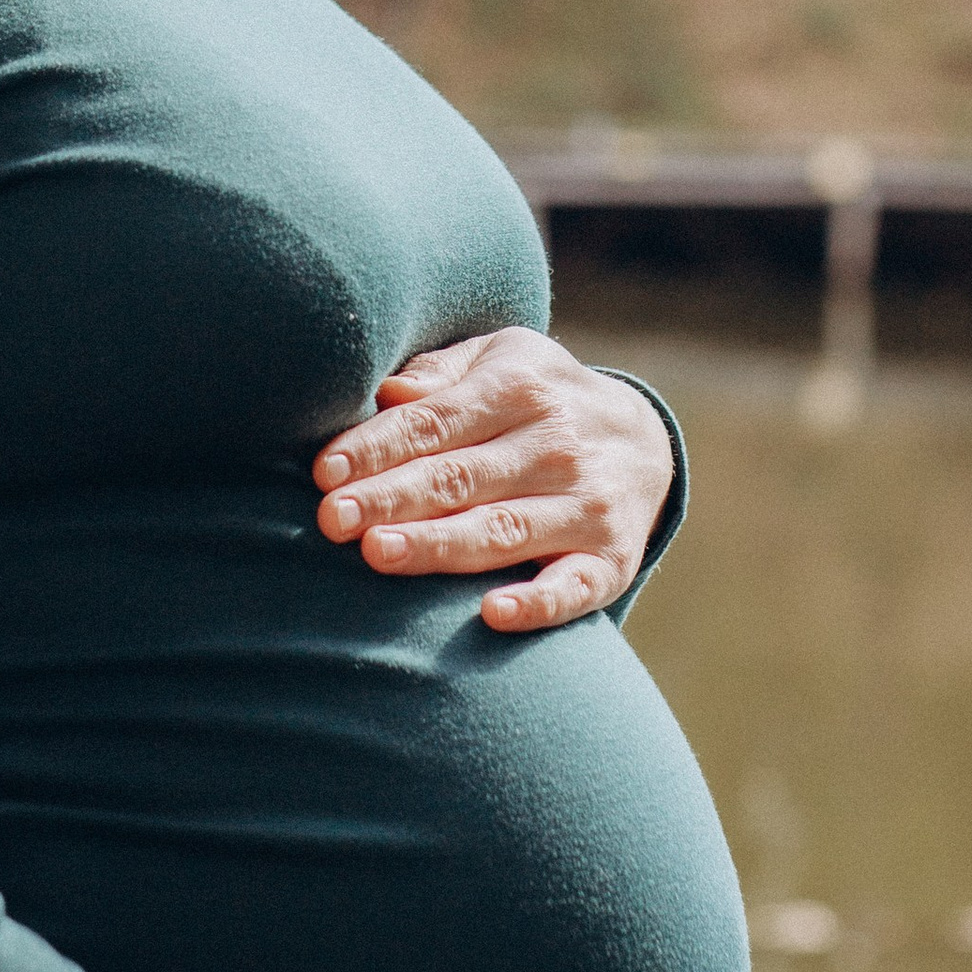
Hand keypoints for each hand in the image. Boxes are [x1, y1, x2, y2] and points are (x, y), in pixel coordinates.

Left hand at [312, 330, 674, 633]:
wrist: (645, 440)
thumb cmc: (537, 397)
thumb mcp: (500, 358)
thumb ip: (442, 373)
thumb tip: (389, 392)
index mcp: (520, 388)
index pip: (435, 421)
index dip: (378, 447)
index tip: (326, 473)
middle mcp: (556, 445)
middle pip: (459, 476)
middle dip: (391, 497)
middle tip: (332, 519)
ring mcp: (587, 506)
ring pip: (501, 530)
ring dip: (440, 543)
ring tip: (378, 552)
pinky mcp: (612, 561)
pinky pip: (574, 588)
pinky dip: (539, 602)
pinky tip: (492, 613)